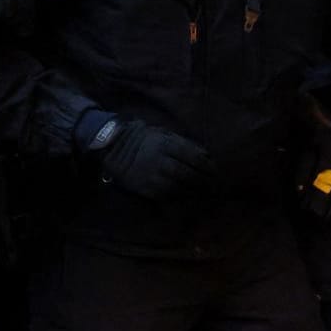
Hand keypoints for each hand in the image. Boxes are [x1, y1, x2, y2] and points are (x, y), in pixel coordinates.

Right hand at [90, 118, 216, 200]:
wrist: (114, 147)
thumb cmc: (145, 139)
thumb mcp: (164, 134)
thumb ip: (185, 143)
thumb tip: (207, 155)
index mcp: (166, 144)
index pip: (194, 157)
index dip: (208, 166)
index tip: (217, 170)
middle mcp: (160, 160)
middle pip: (188, 174)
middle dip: (204, 181)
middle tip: (215, 185)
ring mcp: (151, 175)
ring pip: (179, 187)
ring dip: (194, 191)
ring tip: (205, 192)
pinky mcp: (144, 188)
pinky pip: (166, 195)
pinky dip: (180, 196)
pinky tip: (188, 196)